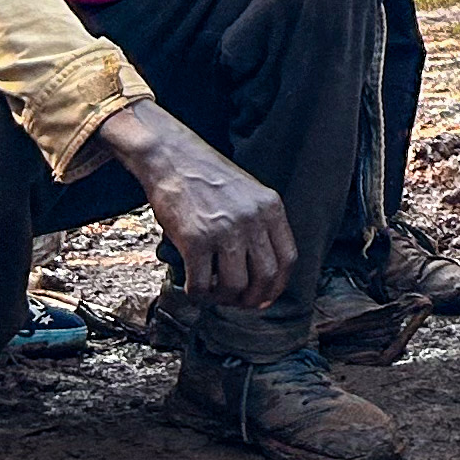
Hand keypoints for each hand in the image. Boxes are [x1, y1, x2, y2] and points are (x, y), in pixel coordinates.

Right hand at [103, 101, 294, 311]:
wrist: (172, 157)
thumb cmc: (207, 178)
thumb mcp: (248, 194)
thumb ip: (260, 225)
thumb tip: (262, 275)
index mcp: (270, 207)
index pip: (287, 259)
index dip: (277, 286)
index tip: (264, 297)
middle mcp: (252, 219)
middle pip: (265, 277)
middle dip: (252, 299)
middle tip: (237, 302)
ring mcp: (224, 229)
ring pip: (234, 286)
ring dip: (223, 298)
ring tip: (212, 292)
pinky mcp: (194, 239)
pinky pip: (201, 284)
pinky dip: (197, 294)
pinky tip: (193, 286)